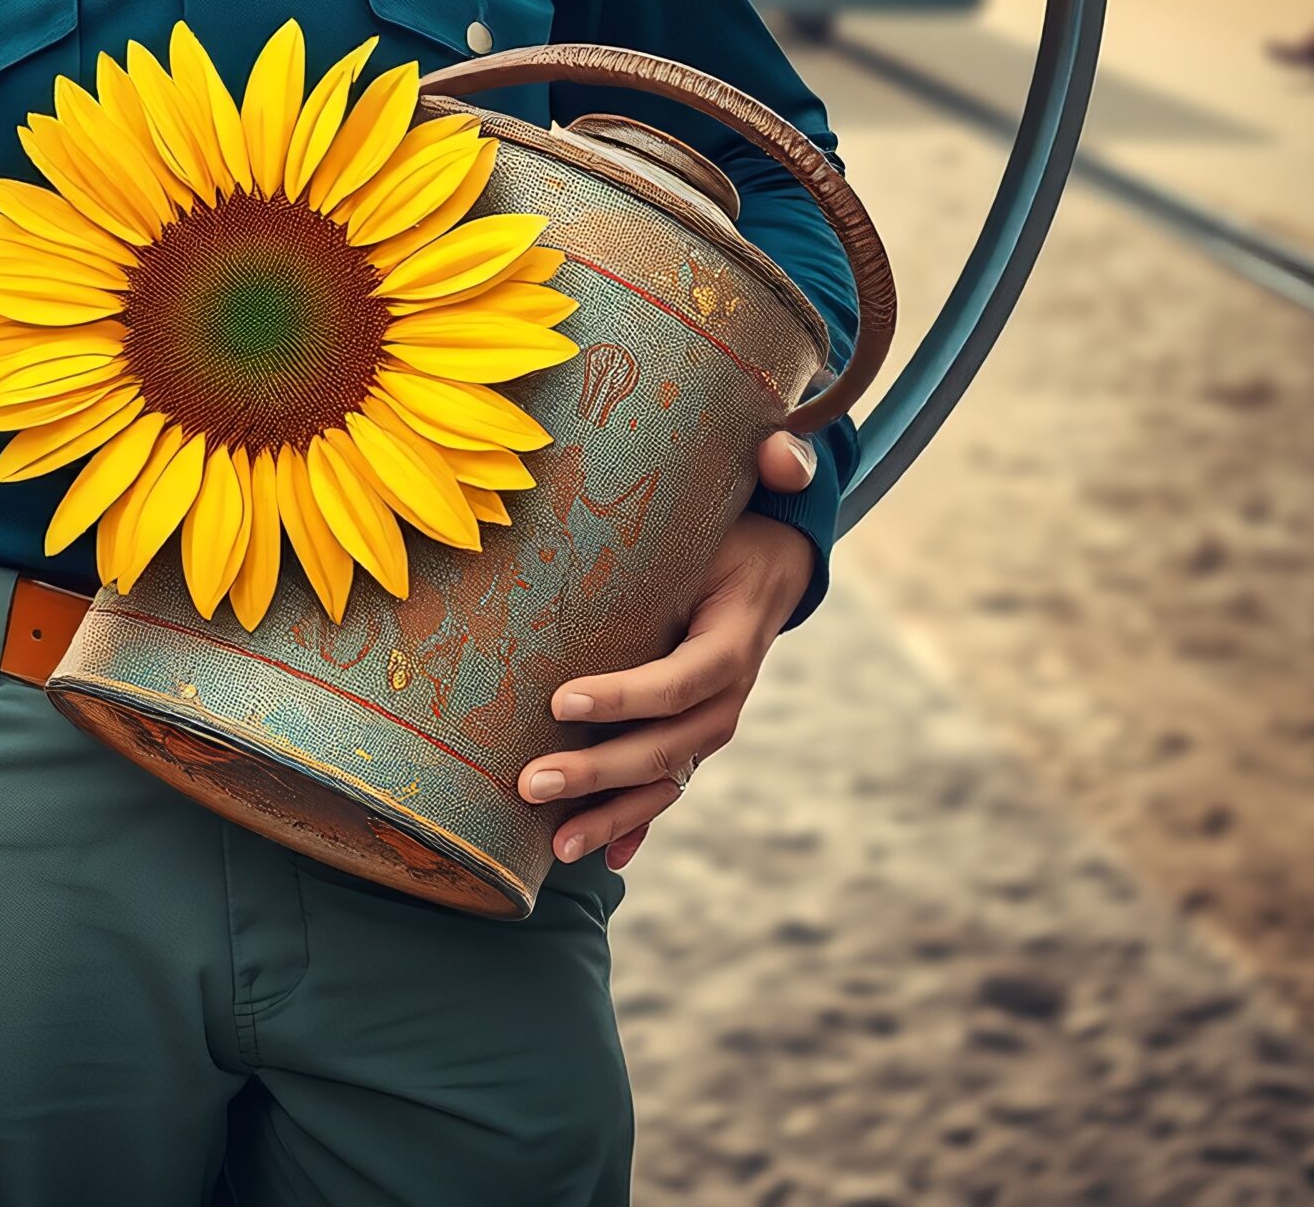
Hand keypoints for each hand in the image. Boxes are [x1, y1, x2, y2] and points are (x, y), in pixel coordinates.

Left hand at [515, 428, 819, 871]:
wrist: (767, 564)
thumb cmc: (739, 520)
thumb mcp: (757, 492)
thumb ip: (776, 467)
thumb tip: (782, 456)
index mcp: (735, 636)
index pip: (685, 677)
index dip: (629, 694)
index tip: (562, 699)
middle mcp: (729, 692)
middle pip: (668, 745)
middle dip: (601, 771)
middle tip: (531, 781)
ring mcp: (710, 721)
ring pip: (664, 780)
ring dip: (610, 812)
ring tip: (553, 844)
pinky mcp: (690, 732)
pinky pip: (666, 787)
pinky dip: (637, 825)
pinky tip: (603, 857)